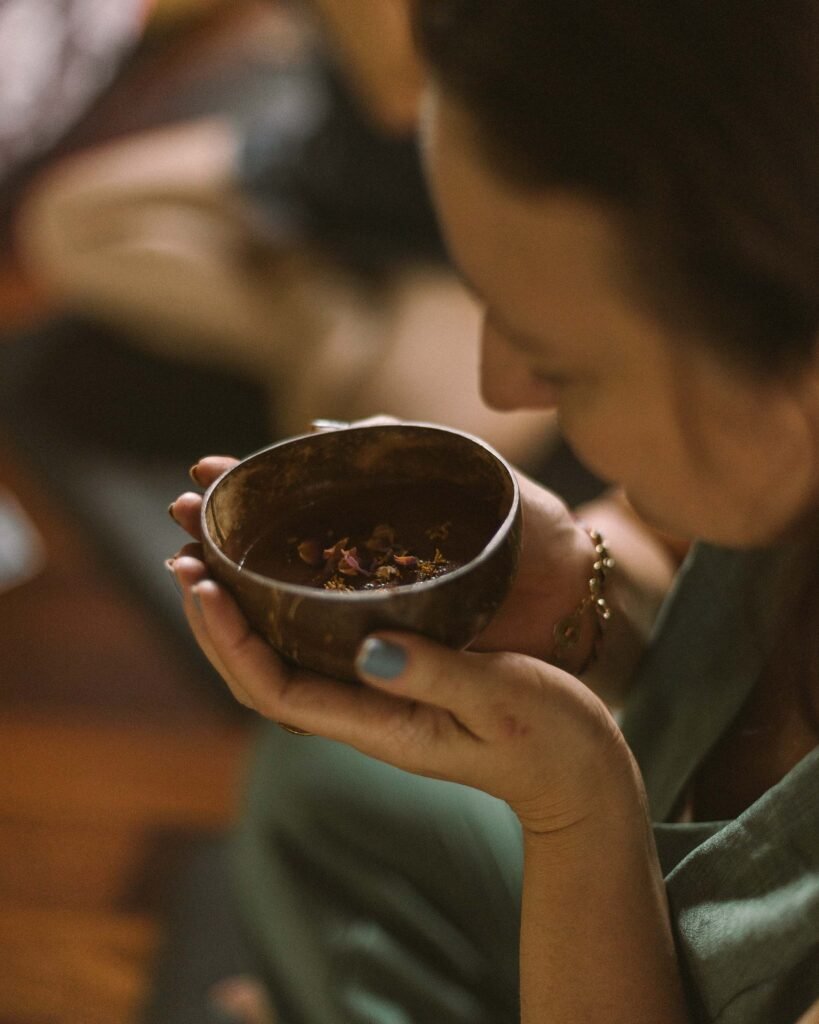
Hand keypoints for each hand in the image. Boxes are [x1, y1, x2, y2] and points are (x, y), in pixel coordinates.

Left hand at [168, 459, 636, 833]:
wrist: (577, 777)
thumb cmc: (550, 741)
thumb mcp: (500, 700)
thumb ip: (436, 675)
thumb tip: (368, 647)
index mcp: (378, 724)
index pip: (274, 688)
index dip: (229, 639)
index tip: (201, 584)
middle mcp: (364, 714)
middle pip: (261, 676)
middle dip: (216, 622)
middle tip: (184, 557)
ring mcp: (378, 700)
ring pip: (286, 660)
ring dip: (242, 614)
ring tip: (213, 560)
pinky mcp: (398, 681)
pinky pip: (323, 647)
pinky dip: (290, 610)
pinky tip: (288, 574)